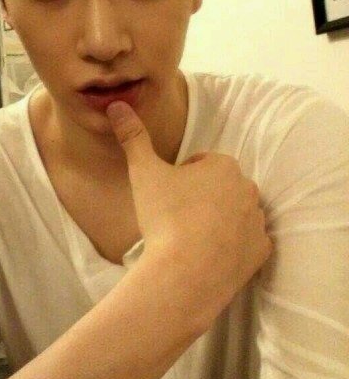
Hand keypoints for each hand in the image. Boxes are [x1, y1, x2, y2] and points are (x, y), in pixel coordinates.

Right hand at [106, 101, 271, 319]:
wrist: (185, 273)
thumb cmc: (165, 217)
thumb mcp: (144, 172)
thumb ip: (133, 136)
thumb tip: (117, 104)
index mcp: (224, 165)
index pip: (200, 164)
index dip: (180, 180)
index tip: (167, 198)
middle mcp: (248, 188)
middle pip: (220, 188)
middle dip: (202, 198)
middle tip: (176, 218)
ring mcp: (258, 221)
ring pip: (235, 213)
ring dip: (218, 221)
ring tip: (191, 239)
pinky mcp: (261, 250)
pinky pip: (248, 242)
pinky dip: (234, 247)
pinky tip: (210, 255)